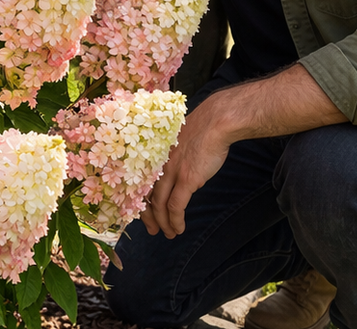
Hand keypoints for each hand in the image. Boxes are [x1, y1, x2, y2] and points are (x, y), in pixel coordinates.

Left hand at [141, 94, 232, 237]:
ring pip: (160, 205)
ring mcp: (171, 173)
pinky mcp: (187, 179)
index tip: (144, 213)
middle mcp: (158, 165)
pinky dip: (175, 220)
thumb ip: (171, 158)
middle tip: (153, 230)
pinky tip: (179, 229)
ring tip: (168, 234)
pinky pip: (176, 206)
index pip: (141, 184)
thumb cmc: (200, 130)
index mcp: (155, 157)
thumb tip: (174, 171)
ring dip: (163, 223)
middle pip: (146, 198)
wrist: (215, 122)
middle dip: (149, 218)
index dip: (141, 202)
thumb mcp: (177, 144)